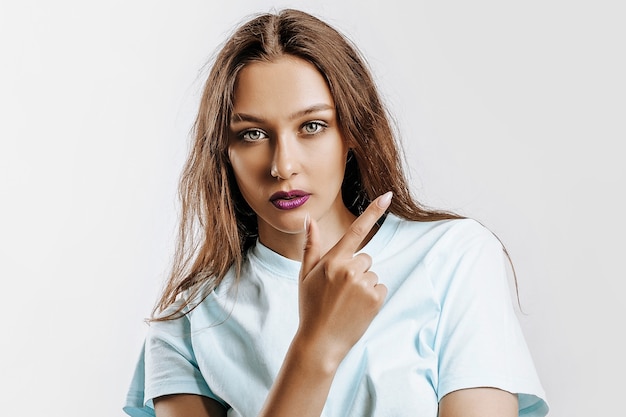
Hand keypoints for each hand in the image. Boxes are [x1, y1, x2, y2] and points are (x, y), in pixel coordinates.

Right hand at [296, 192, 391, 369]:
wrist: (320, 342)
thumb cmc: (311, 306)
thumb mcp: (305, 275)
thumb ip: (311, 246)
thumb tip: (310, 220)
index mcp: (332, 261)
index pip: (356, 230)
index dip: (373, 211)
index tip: (387, 196)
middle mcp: (349, 269)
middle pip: (365, 258)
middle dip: (356, 269)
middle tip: (340, 290)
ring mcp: (364, 284)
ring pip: (372, 274)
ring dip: (364, 284)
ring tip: (347, 302)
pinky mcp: (376, 299)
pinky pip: (380, 288)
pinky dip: (372, 297)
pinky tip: (357, 308)